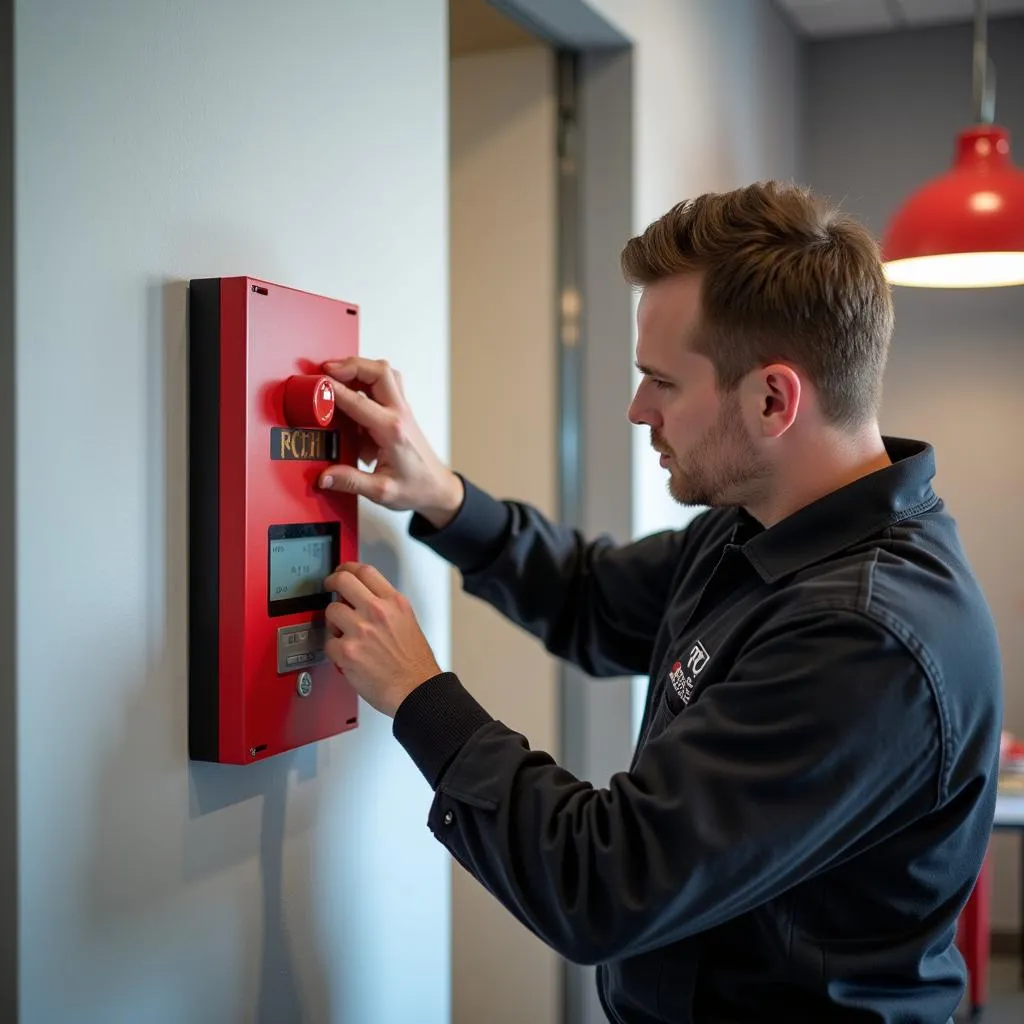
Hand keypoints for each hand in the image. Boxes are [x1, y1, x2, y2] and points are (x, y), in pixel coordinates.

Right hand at [319, 357, 463, 528]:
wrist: (438, 488)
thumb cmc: (416, 488)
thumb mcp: (381, 491)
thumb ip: (351, 482)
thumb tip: (325, 476)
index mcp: (392, 431)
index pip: (358, 402)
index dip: (334, 390)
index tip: (316, 387)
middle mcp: (399, 414)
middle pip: (378, 371)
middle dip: (350, 365)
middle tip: (327, 370)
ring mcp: (402, 410)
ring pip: (384, 372)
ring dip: (361, 368)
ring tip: (338, 375)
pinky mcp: (401, 412)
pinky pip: (386, 384)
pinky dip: (368, 379)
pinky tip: (353, 390)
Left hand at [323, 562, 441, 716]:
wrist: (415, 690)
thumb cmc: (414, 663)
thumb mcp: (407, 622)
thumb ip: (386, 607)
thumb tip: (362, 599)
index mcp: (394, 603)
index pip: (365, 571)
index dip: (347, 568)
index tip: (342, 571)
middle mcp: (377, 612)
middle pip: (343, 581)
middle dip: (331, 582)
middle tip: (329, 587)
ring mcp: (360, 630)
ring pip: (331, 611)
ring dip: (334, 621)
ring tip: (343, 633)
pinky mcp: (347, 651)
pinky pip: (328, 642)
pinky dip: (334, 649)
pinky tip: (346, 654)